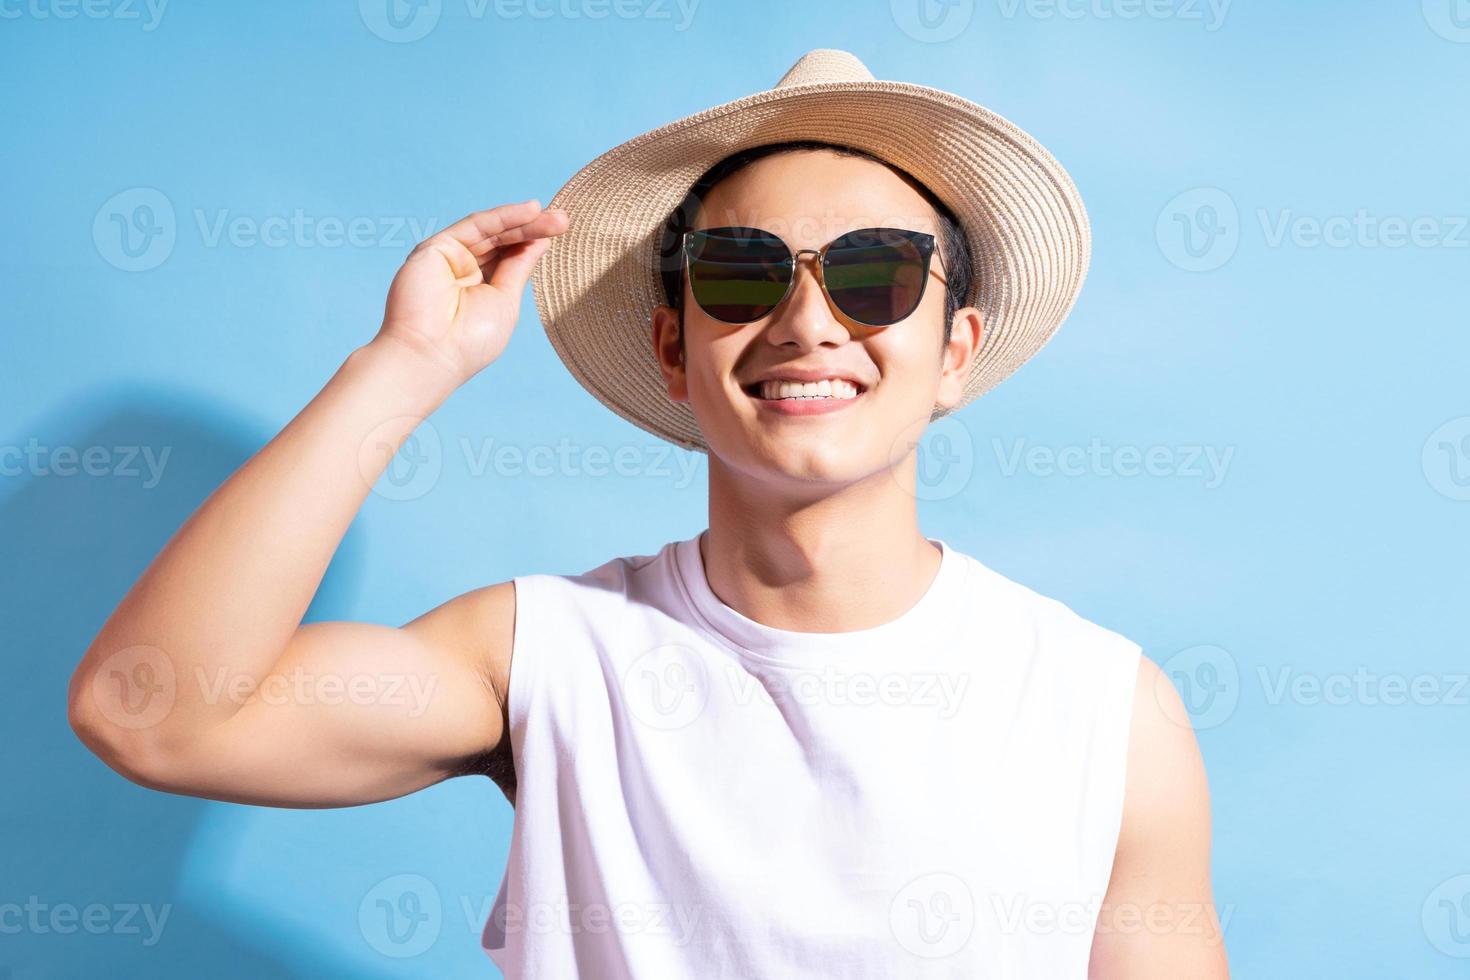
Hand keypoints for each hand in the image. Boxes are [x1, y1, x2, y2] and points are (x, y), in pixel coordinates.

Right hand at [373, 200, 568, 387]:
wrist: (431, 354)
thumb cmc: (469, 341)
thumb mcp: (505, 301)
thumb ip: (518, 268)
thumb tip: (540, 242)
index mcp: (481, 287)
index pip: (511, 256)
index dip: (534, 242)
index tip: (562, 232)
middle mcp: (464, 269)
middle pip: (504, 241)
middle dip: (535, 229)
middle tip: (564, 220)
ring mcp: (449, 257)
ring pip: (492, 231)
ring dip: (525, 221)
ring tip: (557, 218)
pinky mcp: (436, 247)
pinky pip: (475, 225)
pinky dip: (502, 216)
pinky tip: (529, 211)